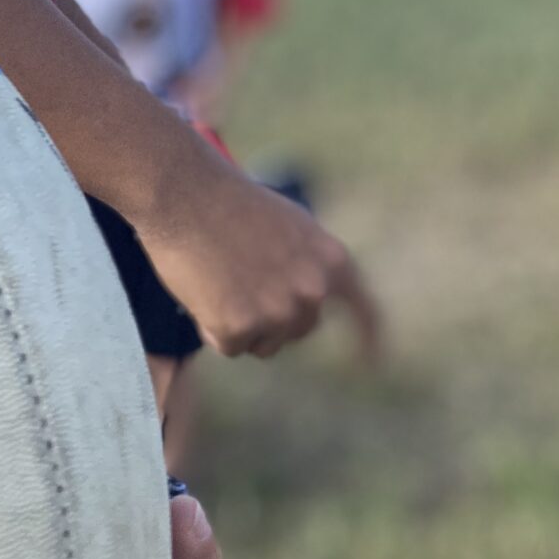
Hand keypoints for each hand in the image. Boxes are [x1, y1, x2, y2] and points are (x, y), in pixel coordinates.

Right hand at [143, 157, 361, 358]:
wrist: (185, 196)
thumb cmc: (229, 204)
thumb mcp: (291, 227)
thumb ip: (309, 264)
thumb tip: (310, 296)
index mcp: (333, 262)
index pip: (363, 311)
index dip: (368, 340)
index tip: (372, 362)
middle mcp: (313, 292)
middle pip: (298, 331)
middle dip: (270, 318)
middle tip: (238, 282)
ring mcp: (277, 312)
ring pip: (262, 344)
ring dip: (241, 325)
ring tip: (219, 283)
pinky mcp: (239, 327)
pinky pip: (228, 346)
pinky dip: (211, 327)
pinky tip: (202, 291)